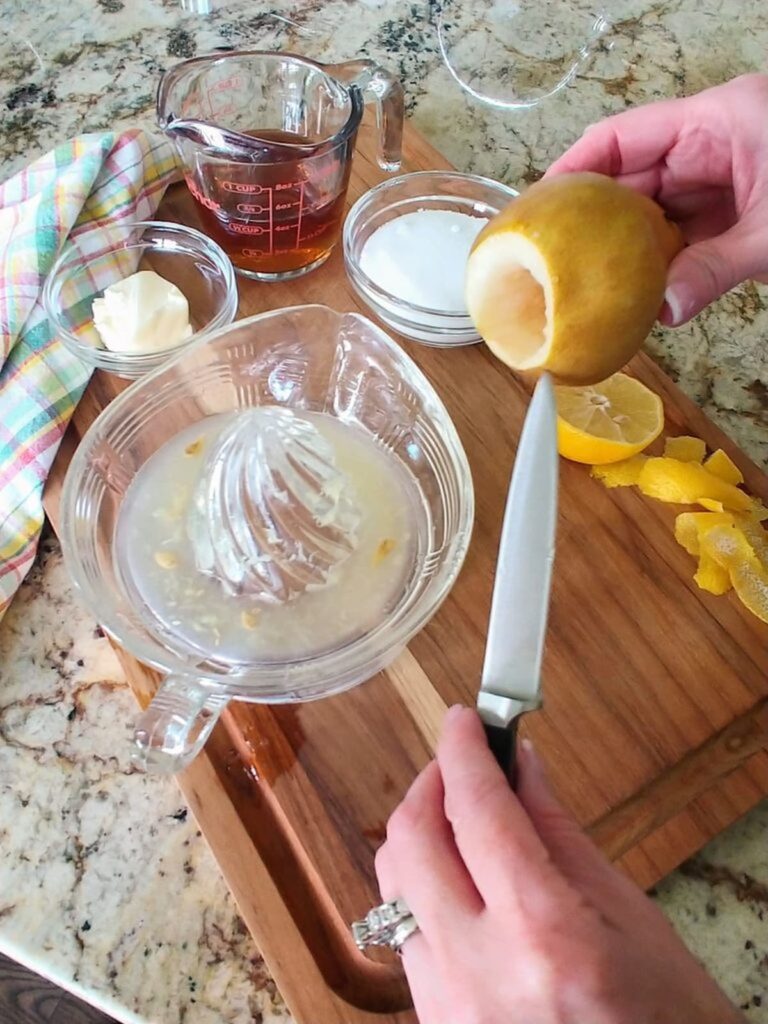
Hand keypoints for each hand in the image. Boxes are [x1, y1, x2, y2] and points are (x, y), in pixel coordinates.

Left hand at [375, 706, 743, 1023]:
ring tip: (457, 813)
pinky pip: (405, 931)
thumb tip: (521, 768)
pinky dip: (422, 886)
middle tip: (460, 762)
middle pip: (413, 838)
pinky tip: (455, 876)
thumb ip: (560, 834)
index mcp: (544, 932)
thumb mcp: (632, 917)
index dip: (463, 750)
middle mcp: (480, 969)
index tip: (464, 719)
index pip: (478, 809)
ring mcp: (448, 1004)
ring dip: (419, 831)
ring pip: (394, 882)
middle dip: (431, 782)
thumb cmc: (667, 1023)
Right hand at [545, 74, 767, 325]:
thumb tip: (662, 311)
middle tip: (557, 259)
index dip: (573, 169)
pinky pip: (687, 225)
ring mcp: (729, 170)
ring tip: (591, 281)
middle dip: (597, 218)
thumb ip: (715, 269)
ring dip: (629, 245)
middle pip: (634, 172)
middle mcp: (716, 139)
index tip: (539, 207)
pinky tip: (640, 285)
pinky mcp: (741, 200)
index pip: (623, 136)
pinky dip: (664, 255)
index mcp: (720, 120)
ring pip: (658, 204)